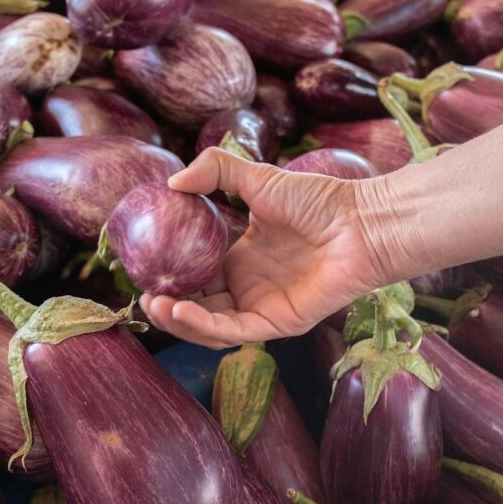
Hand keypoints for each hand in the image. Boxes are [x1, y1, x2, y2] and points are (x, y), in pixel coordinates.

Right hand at [139, 148, 390, 348]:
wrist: (361, 221)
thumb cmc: (321, 200)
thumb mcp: (261, 179)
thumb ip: (218, 171)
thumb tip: (173, 181)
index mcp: (243, 259)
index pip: (196, 276)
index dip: (168, 276)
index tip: (140, 268)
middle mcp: (251, 287)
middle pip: (199, 307)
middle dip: (167, 307)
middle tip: (141, 295)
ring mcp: (265, 307)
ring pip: (212, 326)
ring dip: (180, 321)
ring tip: (155, 305)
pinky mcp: (281, 323)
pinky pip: (236, 332)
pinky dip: (205, 326)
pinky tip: (182, 311)